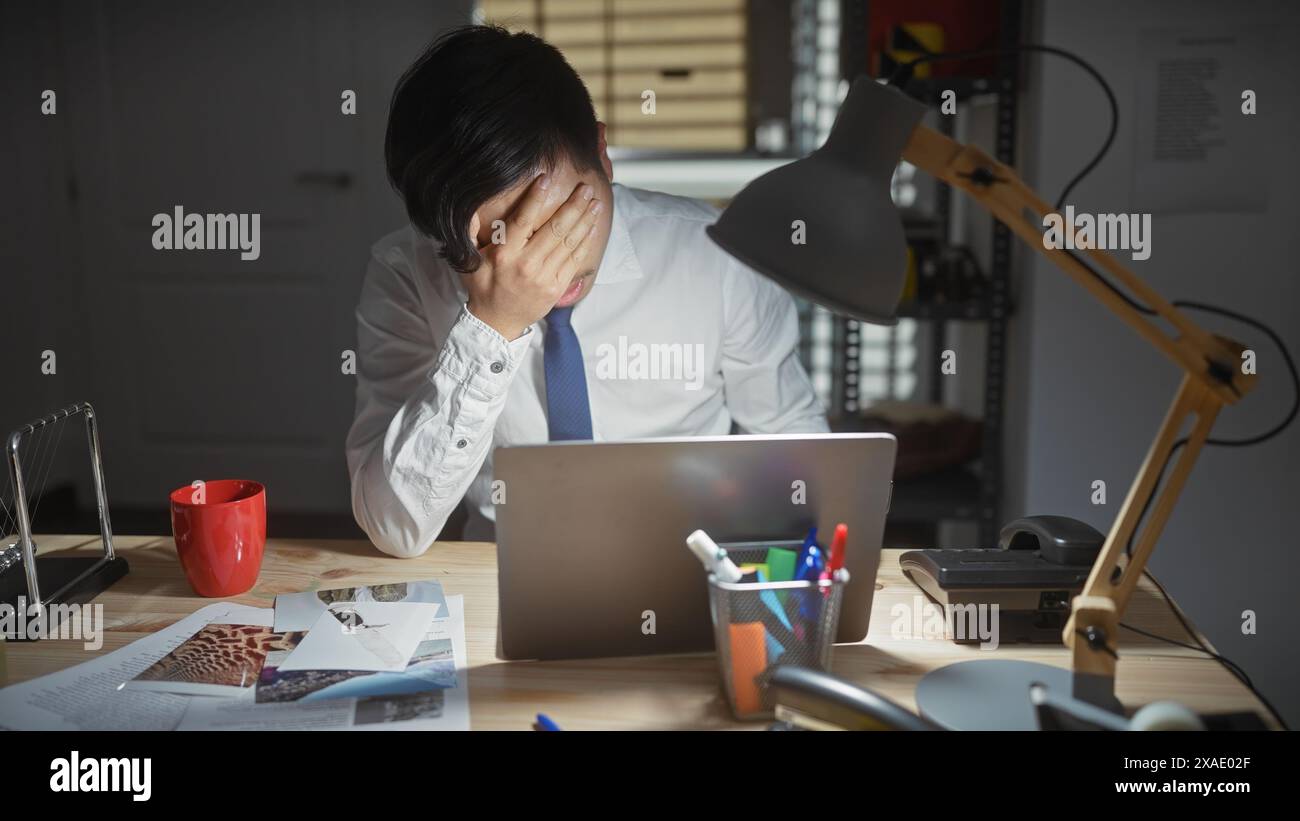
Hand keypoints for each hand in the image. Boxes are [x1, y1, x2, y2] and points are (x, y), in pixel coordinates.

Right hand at [463, 174, 601, 339]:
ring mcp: (545, 277)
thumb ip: (469, 232)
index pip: (523, 220)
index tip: (546, 179)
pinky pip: (575, 259)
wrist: (497, 323)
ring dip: (585, 220)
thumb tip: (469, 208)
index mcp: (504, 255)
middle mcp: (526, 265)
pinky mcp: (557, 286)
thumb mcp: (469, 260)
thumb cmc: (483, 287)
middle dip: (573, 206)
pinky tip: (592, 225)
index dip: (535, 199)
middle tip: (586, 188)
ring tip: (595, 202)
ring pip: (569, 242)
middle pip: (555, 229)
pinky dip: (585, 240)